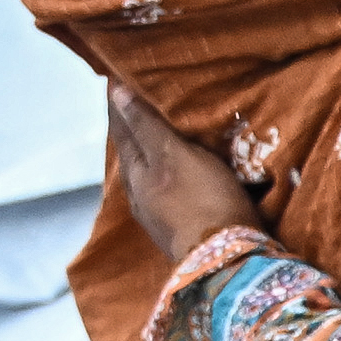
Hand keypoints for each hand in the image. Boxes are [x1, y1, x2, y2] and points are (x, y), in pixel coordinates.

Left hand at [110, 82, 267, 265]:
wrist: (225, 261)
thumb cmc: (202, 201)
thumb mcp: (175, 155)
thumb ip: (146, 126)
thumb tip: (116, 93)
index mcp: (135, 171)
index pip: (122, 128)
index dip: (118, 103)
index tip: (114, 78)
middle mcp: (137, 193)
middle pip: (130, 152)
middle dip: (130, 127)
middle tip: (132, 101)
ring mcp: (155, 214)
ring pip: (144, 173)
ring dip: (145, 152)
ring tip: (150, 135)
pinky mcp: (176, 229)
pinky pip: (162, 190)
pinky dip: (162, 173)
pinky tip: (171, 175)